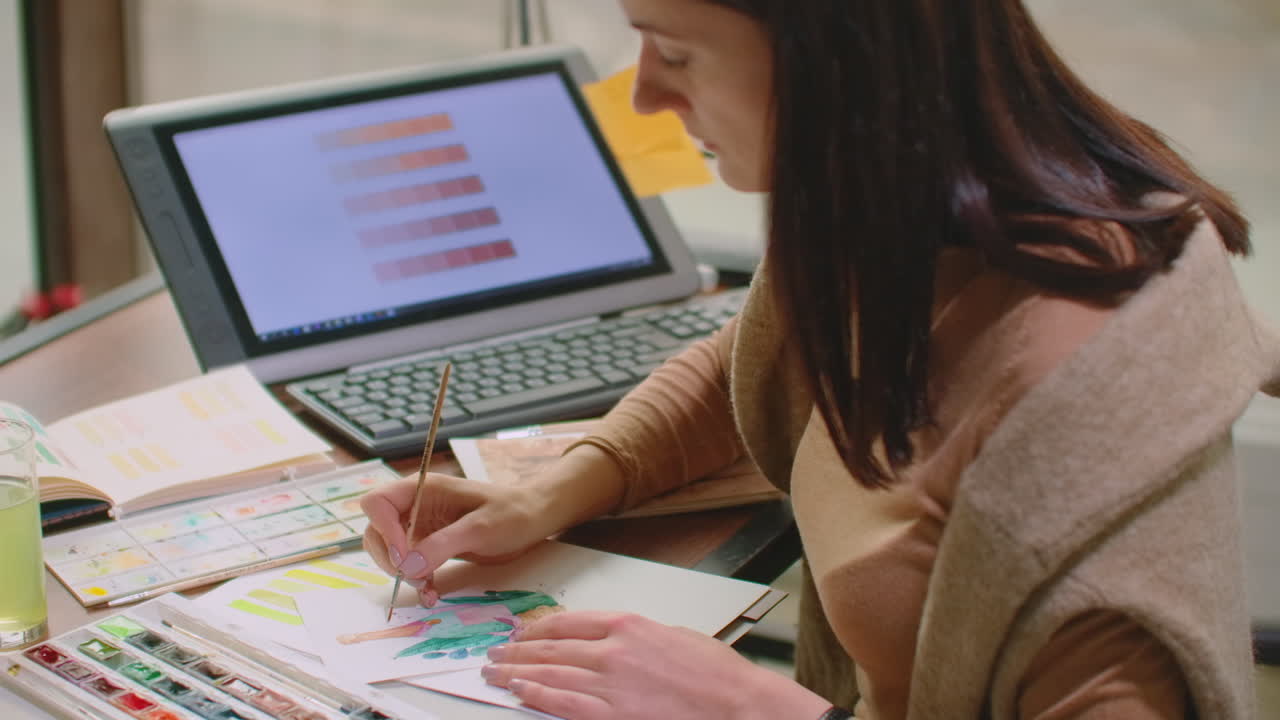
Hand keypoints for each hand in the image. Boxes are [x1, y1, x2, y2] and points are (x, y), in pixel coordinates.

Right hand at [360, 473, 553, 604]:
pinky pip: (408, 564)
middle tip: (415, 579)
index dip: (383, 531)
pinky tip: (431, 592)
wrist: (532, 519)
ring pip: (389, 551)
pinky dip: (414, 580)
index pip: (377, 503)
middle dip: (390, 558)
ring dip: (401, 574)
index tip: (405, 557)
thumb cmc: (511, 513)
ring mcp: (420, 525)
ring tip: (426, 589)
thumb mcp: (480, 528)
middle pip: (376, 530)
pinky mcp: (429, 544)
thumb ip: (442, 544)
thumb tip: (408, 566)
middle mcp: (415, 505)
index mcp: (423, 489)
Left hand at [480, 610, 830, 719]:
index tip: (522, 632)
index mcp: (630, 624)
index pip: (569, 621)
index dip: (538, 627)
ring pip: (550, 672)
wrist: (738, 706)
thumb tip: (614, 641)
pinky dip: (537, 695)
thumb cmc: (717, 676)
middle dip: (518, 649)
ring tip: (495, 672)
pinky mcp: (613, 715)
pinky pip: (563, 703)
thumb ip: (638, 638)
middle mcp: (614, 649)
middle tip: (495, 652)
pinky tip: (520, 691)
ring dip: (517, 671)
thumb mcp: (675, 638)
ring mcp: (611, 683)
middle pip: (551, 646)